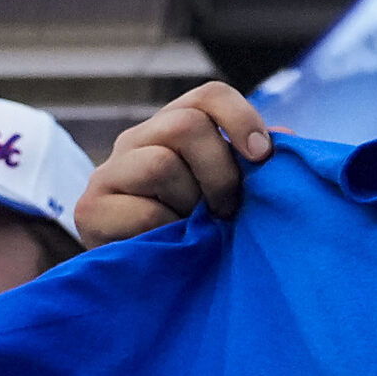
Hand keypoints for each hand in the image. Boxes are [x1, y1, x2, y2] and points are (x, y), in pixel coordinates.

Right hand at [79, 81, 273, 243]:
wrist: (146, 280)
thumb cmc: (198, 227)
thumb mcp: (229, 189)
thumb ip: (253, 163)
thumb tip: (286, 137)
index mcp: (174, 126)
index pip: (208, 95)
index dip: (241, 117)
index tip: (262, 154)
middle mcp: (137, 140)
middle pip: (185, 125)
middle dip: (220, 172)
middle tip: (228, 208)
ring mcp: (108, 172)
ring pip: (159, 164)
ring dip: (191, 202)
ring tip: (194, 226)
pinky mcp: (90, 209)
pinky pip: (144, 211)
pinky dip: (170, 230)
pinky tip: (171, 242)